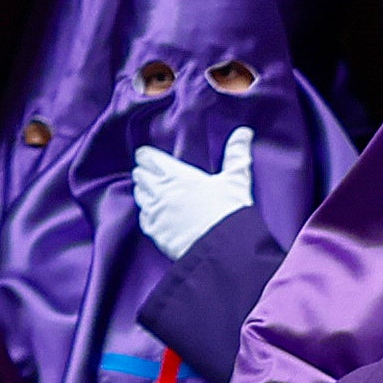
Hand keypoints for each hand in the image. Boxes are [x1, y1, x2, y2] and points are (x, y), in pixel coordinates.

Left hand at [132, 127, 255, 260]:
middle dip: (144, 172)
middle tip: (153, 173)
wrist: (224, 250)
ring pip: (139, 196)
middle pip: (139, 175)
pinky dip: (148, 214)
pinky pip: (143, 218)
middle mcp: (160, 192)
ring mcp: (155, 213)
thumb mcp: (236, 180)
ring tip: (155, 192)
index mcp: (176, 175)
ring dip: (144, 192)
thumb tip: (244, 132)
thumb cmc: (230, 212)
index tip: (149, 156)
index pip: (148, 158)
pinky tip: (157, 215)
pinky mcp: (154, 233)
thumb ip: (236, 154)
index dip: (147, 156)